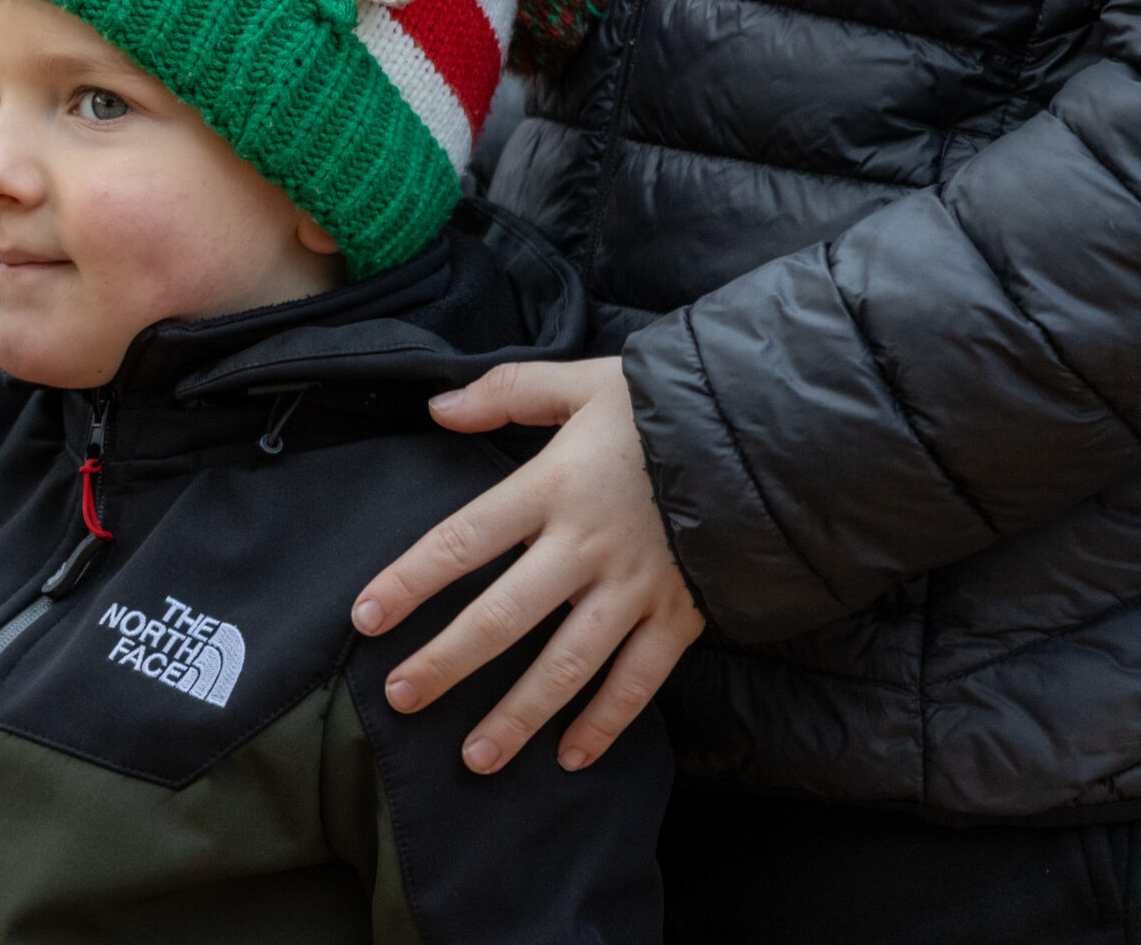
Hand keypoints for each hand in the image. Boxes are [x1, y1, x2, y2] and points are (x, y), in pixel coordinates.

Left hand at [350, 359, 702, 773]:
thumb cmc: (668, 406)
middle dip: (448, 663)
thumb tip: (438, 406)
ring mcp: (636, 589)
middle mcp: (587, 547)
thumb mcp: (585, 382)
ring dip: (519, 715)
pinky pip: (640, 681)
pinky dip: (607, 723)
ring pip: (567, 665)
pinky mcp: (682, 616)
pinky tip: (570, 757)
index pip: (463, 540)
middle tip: (401, 698)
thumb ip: (508, 391)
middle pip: (504, 616)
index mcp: (553, 486)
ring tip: (474, 757)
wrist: (775, 432)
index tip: (365, 617)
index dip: (410, 581)